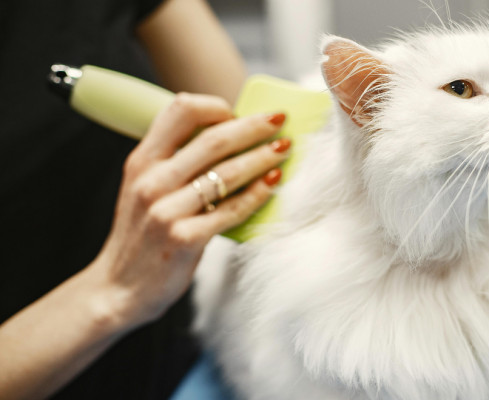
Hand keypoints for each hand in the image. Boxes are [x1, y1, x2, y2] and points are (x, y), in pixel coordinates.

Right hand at [88, 93, 288, 328]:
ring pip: (227, 173)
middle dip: (254, 126)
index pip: (180, 111)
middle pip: (213, 139)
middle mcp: (152, 181)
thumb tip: (231, 137)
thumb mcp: (145, 189)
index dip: (216, 107)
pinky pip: (232, 209)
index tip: (240, 112)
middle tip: (280, 121)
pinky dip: (258, 193)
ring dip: (262, 157)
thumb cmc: (143, 235)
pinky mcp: (185, 239)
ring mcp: (166, 211)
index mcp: (142, 161)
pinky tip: (274, 183)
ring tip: (285, 149)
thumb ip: (176, 163)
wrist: (118, 289)